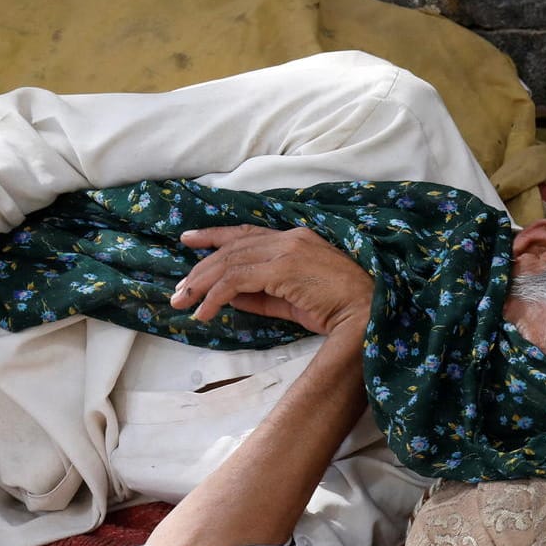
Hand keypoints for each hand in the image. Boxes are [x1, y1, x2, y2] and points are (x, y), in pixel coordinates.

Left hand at [170, 226, 373, 337]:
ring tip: (183, 302)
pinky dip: (215, 296)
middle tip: (179, 290)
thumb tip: (228, 297)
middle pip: (232, 248)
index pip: (247, 233)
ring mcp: (287, 251)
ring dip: (201, 284)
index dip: (215, 235)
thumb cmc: (339, 309)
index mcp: (297, 239)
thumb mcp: (293, 302)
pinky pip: (236, 280)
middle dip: (200, 269)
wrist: (367, 313)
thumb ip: (261, 296)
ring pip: (229, 262)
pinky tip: (205, 311)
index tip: (189, 239)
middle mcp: (290, 238)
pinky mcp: (283, 268)